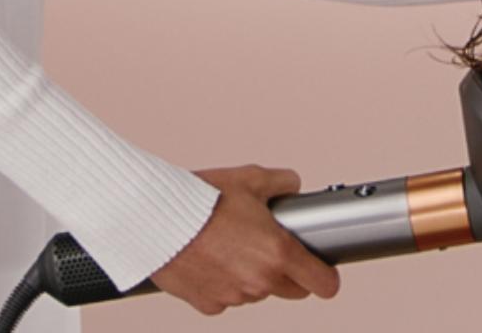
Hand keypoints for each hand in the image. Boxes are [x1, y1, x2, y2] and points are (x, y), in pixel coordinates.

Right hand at [149, 164, 339, 314]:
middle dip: (288, 273)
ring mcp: (234, 296)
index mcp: (278, 252)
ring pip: (257, 293)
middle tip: (271, 248)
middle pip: (292, 291)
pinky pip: (226, 298)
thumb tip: (292, 186)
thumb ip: (281, 183)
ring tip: (232, 246)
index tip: (322, 270)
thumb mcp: (250, 178)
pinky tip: (211, 259)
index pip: (323, 283)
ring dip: (253, 277)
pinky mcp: (208, 304)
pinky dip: (223, 283)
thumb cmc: (199, 199)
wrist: (155, 218)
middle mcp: (259, 280)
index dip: (326, 276)